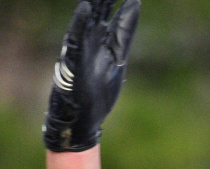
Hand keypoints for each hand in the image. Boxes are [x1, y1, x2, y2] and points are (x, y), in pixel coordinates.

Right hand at [43, 0, 140, 151]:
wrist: (84, 116)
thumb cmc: (99, 90)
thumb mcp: (118, 59)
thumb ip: (124, 34)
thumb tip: (135, 5)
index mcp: (107, 42)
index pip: (116, 15)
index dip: (124, 6)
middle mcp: (93, 41)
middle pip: (101, 11)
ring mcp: (83, 49)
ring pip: (88, 18)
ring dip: (94, 3)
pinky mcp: (74, 61)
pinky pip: (76, 39)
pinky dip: (80, 23)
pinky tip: (85, 8)